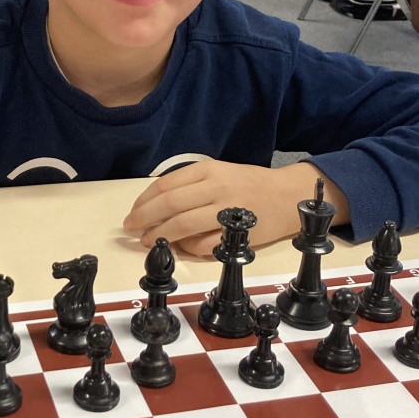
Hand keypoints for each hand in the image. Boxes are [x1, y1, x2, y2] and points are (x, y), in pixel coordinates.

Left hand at [123, 161, 348, 257]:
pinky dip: (187, 248)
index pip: (166, 185)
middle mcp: (216, 187)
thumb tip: (155, 204)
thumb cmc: (249, 185)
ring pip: (182, 224)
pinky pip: (203, 244)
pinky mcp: (237, 233)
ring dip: (159, 234)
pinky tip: (180, 247)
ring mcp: (227, 210)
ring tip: (147, 240)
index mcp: (209, 169)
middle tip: (131, 229)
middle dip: (144, 218)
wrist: (287, 196)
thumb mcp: (219, 173)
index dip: (143, 201)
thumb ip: (190, 185)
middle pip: (169, 204)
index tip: (132, 212)